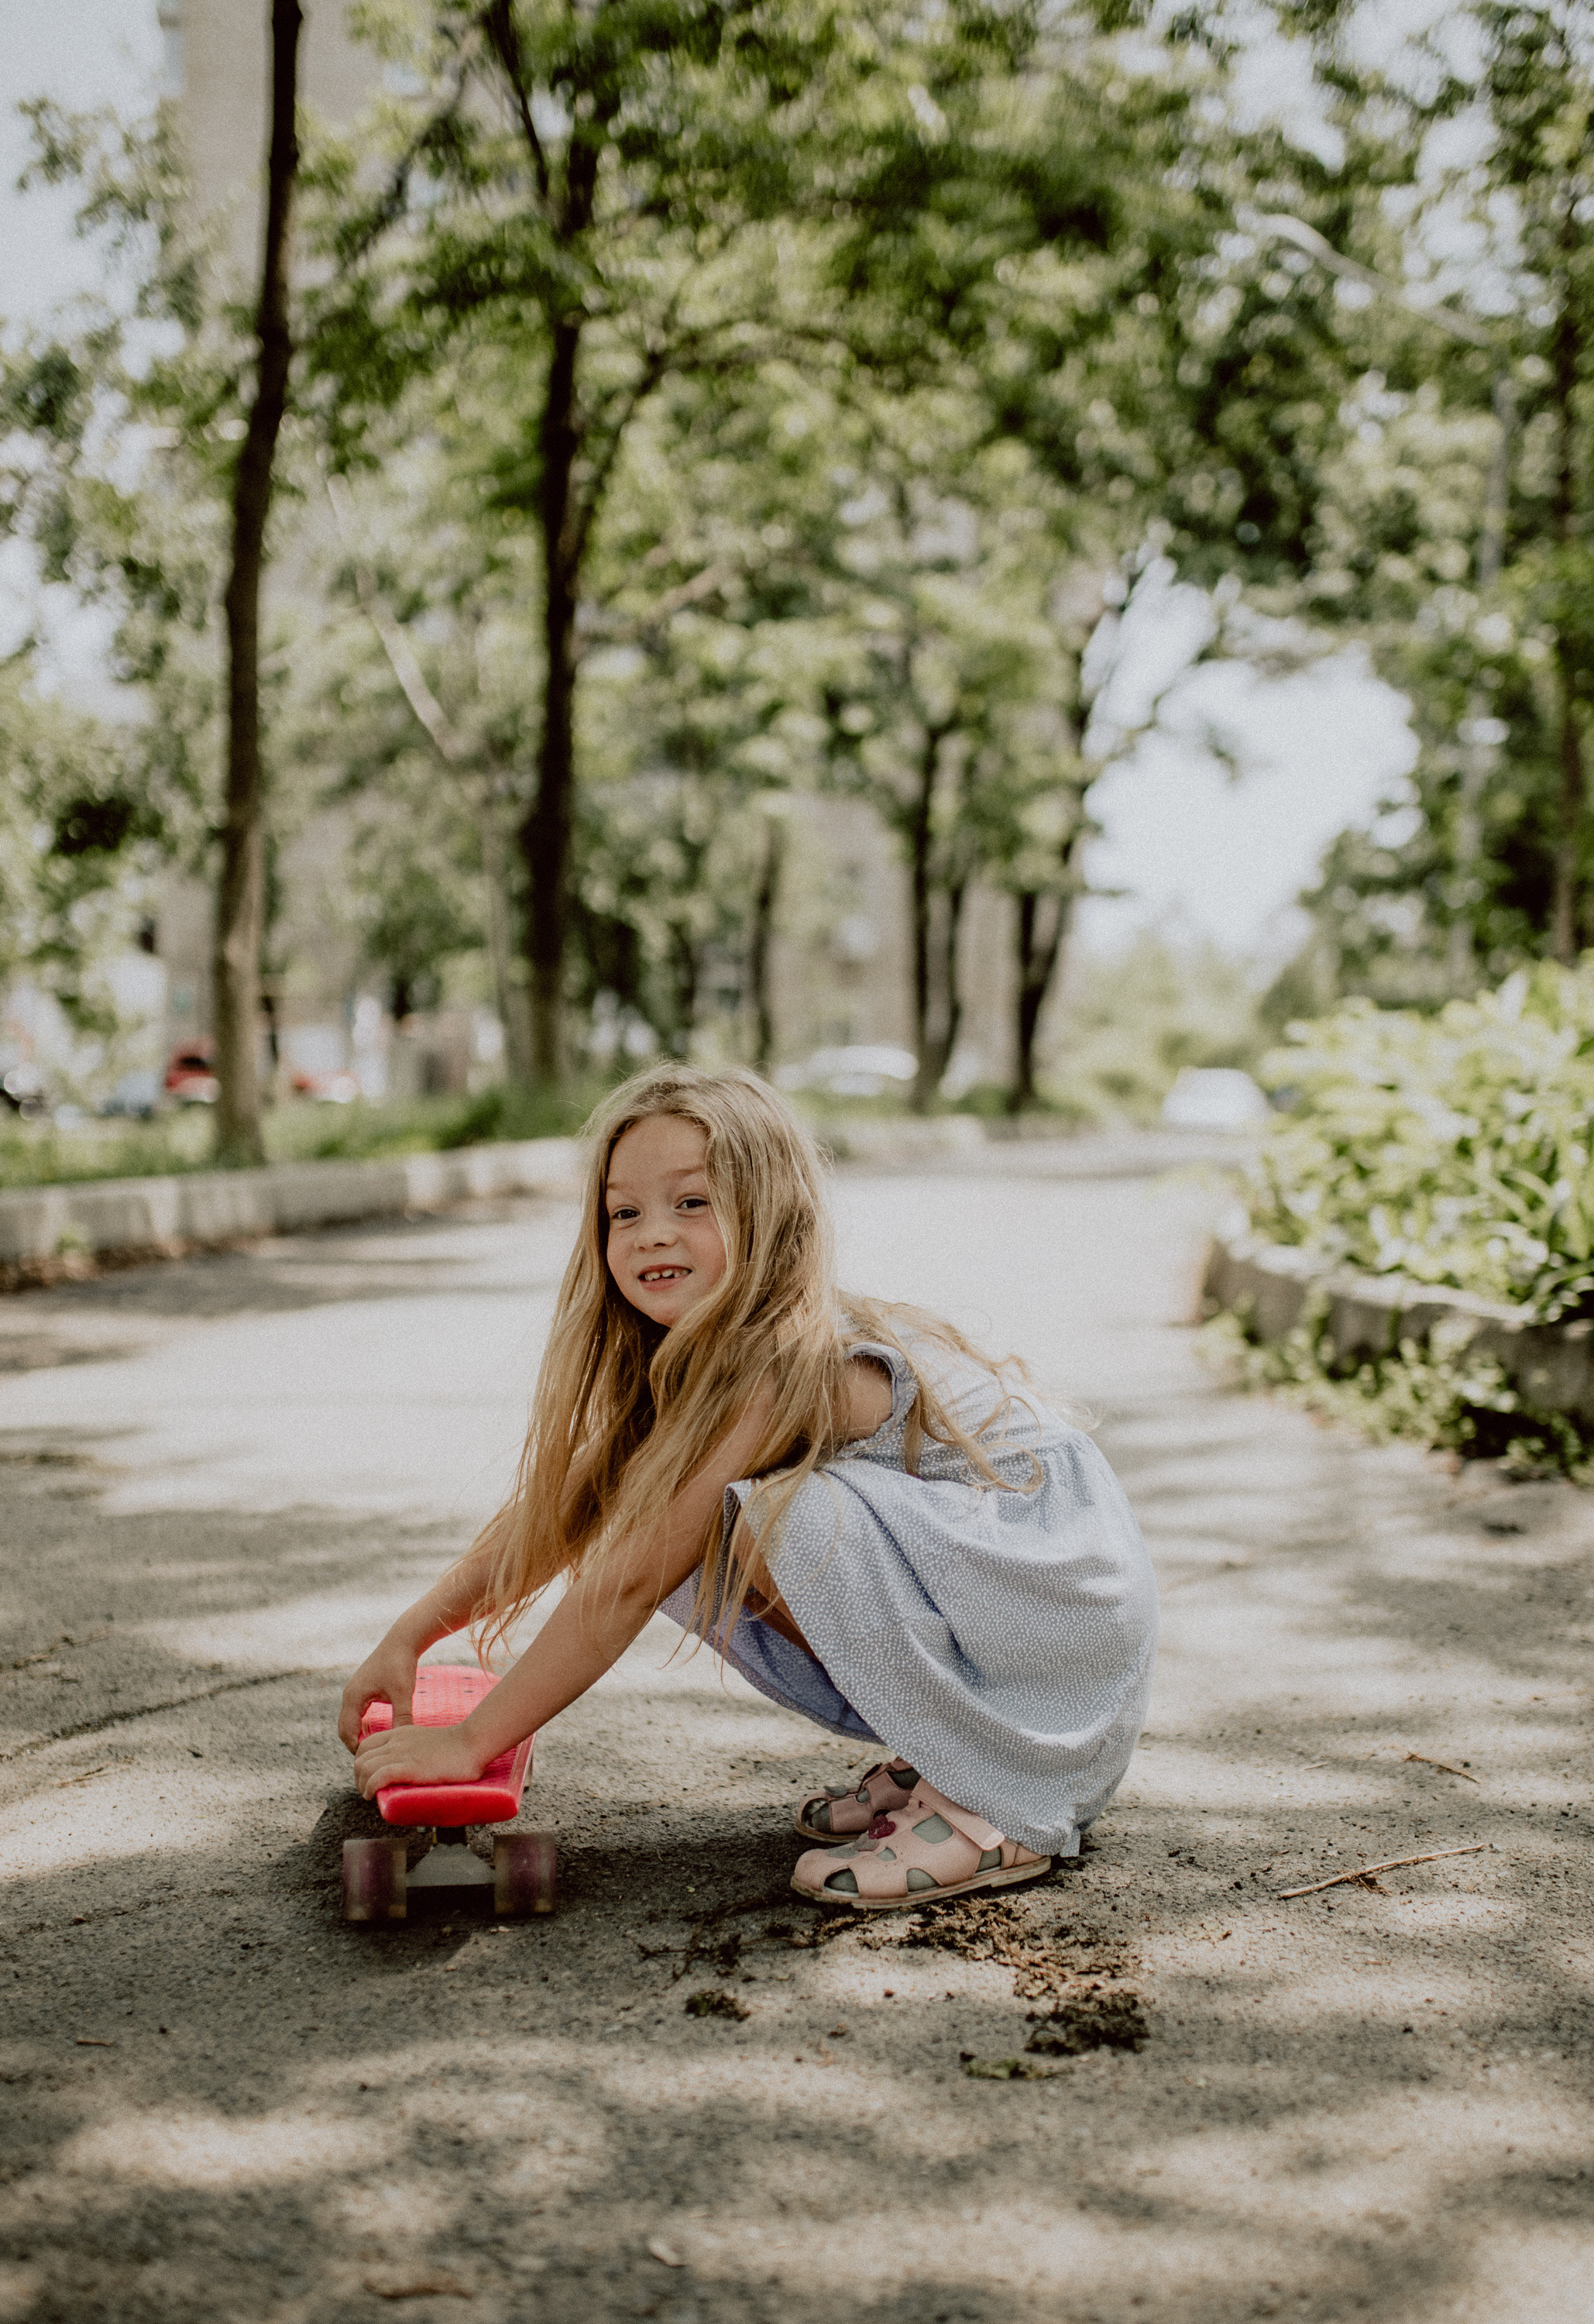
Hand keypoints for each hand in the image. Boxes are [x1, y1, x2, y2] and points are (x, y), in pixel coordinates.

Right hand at [338, 1636, 419, 1754]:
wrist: (402, 1640)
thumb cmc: (401, 1665)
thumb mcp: (403, 1694)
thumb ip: (401, 1718)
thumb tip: (402, 1741)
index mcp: (353, 1697)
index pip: (347, 1732)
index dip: (356, 1748)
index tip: (371, 1759)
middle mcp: (349, 1694)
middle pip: (344, 1728)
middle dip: (355, 1743)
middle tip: (371, 1758)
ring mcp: (354, 1690)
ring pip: (350, 1720)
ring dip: (358, 1734)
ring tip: (374, 1747)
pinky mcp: (362, 1687)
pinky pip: (357, 1711)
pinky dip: (363, 1723)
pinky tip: (377, 1730)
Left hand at [352, 1719, 487, 1799]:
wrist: (472, 1743)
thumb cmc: (456, 1747)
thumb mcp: (424, 1742)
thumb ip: (411, 1750)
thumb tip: (407, 1768)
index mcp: (399, 1734)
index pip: (366, 1746)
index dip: (361, 1763)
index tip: (368, 1778)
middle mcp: (396, 1741)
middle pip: (360, 1758)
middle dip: (358, 1777)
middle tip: (367, 1790)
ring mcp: (402, 1753)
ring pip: (364, 1767)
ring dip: (362, 1785)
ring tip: (369, 1795)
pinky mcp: (409, 1767)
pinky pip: (378, 1777)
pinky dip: (370, 1788)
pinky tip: (373, 1796)